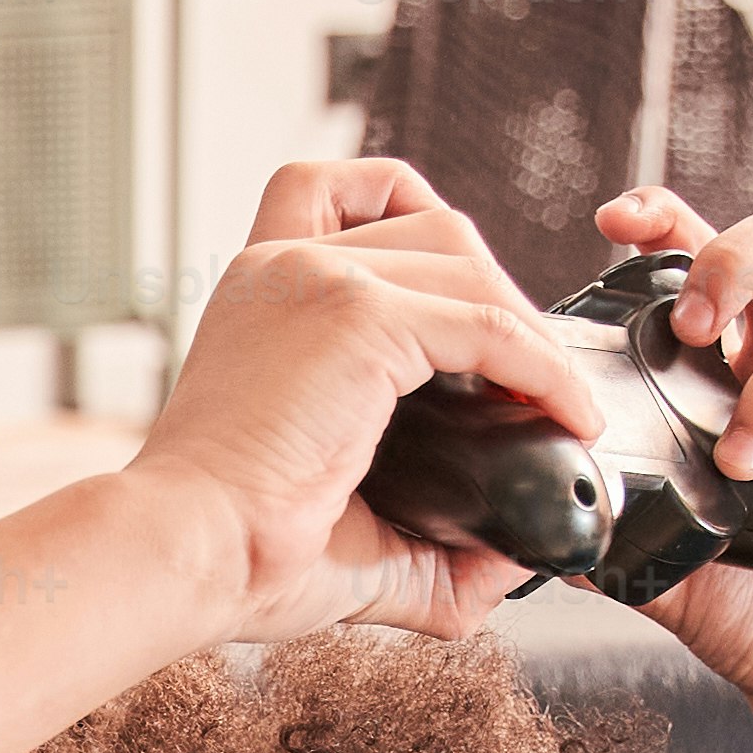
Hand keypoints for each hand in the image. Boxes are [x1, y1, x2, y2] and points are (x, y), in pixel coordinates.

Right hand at [125, 153, 607, 644]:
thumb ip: (426, 526)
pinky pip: (490, 325)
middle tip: (524, 382)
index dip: (425, 237)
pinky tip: (566, 417)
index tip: (471, 325)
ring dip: (528, 328)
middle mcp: (283, 265)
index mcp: (261, 291)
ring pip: (469, 262)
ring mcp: (320, 279)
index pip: (344, 195)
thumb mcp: (340, 511)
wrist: (186, 557)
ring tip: (556, 398)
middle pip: (431, 223)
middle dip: (496, 293)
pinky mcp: (360, 317)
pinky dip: (544, 369)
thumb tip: (515, 555)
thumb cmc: (238, 550)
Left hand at [589, 187, 752, 752]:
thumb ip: (595, 510)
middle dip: (729, 262)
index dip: (664, 220)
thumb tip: (511, 497)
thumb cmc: (741, 607)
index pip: (697, 263)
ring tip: (740, 464)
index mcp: (725, 371)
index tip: (614, 220)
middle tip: (688, 327)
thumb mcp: (646, 553)